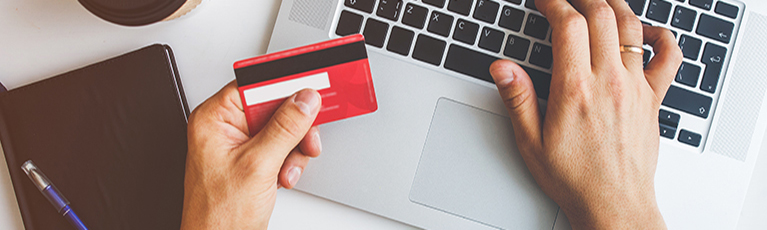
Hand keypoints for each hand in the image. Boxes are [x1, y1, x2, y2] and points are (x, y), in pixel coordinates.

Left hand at [180, 81, 322, 229]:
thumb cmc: (218, 215)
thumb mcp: (258, 166)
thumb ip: (285, 128)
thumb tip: (304, 100)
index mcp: (214, 119)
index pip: (254, 85)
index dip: (284, 83)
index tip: (310, 82)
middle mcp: (225, 128)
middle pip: (273, 106)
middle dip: (294, 127)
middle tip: (307, 138)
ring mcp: (240, 145)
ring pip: (283, 128)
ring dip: (294, 149)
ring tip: (288, 169)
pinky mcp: (253, 161)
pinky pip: (282, 147)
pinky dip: (290, 161)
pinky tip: (284, 177)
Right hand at [489, 0, 681, 228]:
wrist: (614, 204)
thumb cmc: (574, 177)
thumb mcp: (531, 141)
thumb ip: (517, 99)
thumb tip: (503, 67)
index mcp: (575, 89)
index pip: (568, 25)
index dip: (554, 3)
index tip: (544, 1)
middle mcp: (609, 82)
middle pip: (602, 15)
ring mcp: (635, 88)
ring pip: (632, 27)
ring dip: (615, 5)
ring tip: (599, 2)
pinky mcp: (653, 99)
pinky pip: (669, 56)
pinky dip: (661, 36)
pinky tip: (648, 32)